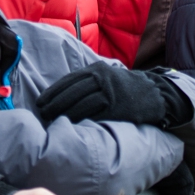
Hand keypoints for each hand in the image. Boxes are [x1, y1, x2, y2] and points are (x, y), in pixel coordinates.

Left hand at [37, 63, 166, 125]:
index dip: (52, 92)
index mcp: (96, 69)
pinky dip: (81, 119)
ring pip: (81, 103)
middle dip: (54, 103)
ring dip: (64, 113)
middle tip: (42, 113)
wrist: (153, 93)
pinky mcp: (117, 107)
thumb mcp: (106, 75)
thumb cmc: (125, 87)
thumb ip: (88, 80)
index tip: (40, 101)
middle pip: (71, 92)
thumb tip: (63, 93)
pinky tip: (71, 125)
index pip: (68, 80)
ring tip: (52, 120)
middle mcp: (101, 78)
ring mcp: (110, 92)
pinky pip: (95, 113)